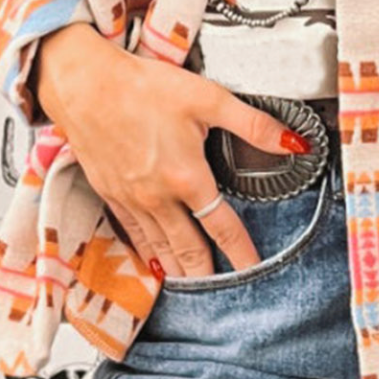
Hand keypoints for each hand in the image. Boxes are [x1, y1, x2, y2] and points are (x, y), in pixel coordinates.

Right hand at [33, 24, 311, 279]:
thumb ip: (253, 125)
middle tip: (225, 294)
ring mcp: (131, 199)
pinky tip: (153, 261)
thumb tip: (294, 142)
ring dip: (179, 270)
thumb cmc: (143, 87)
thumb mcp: (208, 98)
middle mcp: (159, 197)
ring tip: (193, 287)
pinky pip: (133, 234)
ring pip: (160, 247)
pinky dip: (147, 253)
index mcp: (188, 178)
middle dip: (208, 274)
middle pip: (190, 249)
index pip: (222, 227)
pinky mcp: (109, 193)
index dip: (241, 253)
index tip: (253, 269)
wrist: (84, 84)